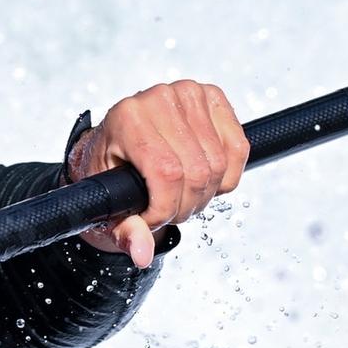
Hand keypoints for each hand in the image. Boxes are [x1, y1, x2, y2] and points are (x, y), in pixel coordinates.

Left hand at [67, 80, 248, 267]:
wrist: (116, 146)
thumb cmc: (110, 173)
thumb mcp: (109, 205)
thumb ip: (125, 231)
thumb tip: (142, 254)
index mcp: (127, 118)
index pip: (167, 174)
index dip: (165, 209)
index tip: (151, 219)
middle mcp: (158, 98)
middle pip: (196, 172)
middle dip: (185, 205)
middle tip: (169, 211)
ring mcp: (188, 93)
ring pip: (218, 165)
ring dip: (205, 193)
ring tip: (182, 196)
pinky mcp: (212, 96)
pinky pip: (238, 148)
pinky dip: (227, 175)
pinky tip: (204, 179)